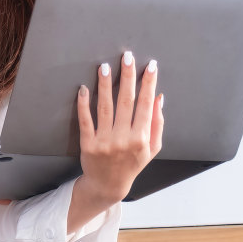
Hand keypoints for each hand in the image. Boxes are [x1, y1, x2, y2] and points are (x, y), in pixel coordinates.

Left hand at [70, 51, 163, 230]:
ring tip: (104, 67)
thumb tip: (158, 97)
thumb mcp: (152, 148)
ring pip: (105, 107)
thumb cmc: (132, 163)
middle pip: (126, 102)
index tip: (150, 66)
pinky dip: (84, 104)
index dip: (148, 83)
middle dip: (127, 77)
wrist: (108, 184)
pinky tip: (84, 88)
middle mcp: (123, 139)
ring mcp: (104, 141)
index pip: (145, 104)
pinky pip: (85, 120)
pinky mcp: (87, 144)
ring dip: (105, 85)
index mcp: (141, 138)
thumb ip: (157, 123)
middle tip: (126, 57)